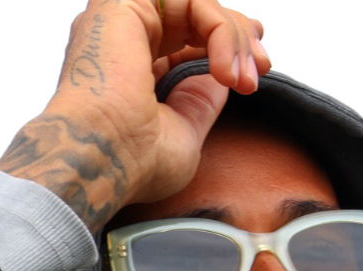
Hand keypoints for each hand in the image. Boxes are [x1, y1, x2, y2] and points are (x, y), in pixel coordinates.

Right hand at [0, 0, 269, 232]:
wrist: (103, 161)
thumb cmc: (133, 163)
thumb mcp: (185, 132)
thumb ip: (201, 100)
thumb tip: (223, 76)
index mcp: (131, 68)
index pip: (187, 39)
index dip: (228, 48)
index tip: (254, 75)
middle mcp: (124, 39)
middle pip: (195, 14)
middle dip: (238, 37)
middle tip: (260, 68)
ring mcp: (123, 19)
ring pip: (195, 4)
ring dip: (233, 36)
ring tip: (245, 76)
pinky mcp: (123, 4)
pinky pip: (190, 0)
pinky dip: (219, 30)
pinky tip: (224, 70)